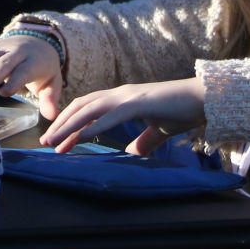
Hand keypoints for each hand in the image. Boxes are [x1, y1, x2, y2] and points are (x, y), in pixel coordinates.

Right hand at [0, 36, 64, 117]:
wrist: (39, 41)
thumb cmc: (43, 68)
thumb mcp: (52, 82)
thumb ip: (50, 99)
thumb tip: (52, 117)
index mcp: (33, 61)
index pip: (23, 70)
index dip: (14, 81)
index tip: (3, 93)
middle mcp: (16, 52)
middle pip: (4, 63)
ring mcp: (2, 48)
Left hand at [38, 77, 205, 154]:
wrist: (203, 99)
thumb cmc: (182, 111)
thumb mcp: (158, 130)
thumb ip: (145, 141)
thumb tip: (133, 154)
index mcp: (122, 99)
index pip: (88, 109)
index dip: (70, 123)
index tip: (58, 142)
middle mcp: (120, 94)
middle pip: (81, 107)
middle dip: (62, 125)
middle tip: (46, 143)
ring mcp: (128, 97)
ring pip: (90, 109)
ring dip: (70, 126)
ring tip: (54, 141)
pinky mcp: (138, 103)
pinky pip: (111, 115)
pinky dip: (94, 125)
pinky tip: (81, 136)